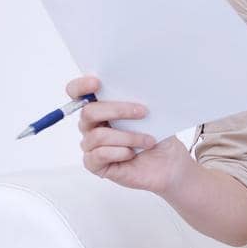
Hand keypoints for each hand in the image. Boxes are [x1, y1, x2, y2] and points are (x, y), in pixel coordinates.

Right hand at [68, 74, 190, 194]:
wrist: (169, 164)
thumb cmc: (159, 136)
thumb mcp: (152, 114)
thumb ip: (136, 99)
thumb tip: (133, 87)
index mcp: (101, 107)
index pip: (77, 92)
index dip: (81, 86)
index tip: (97, 82)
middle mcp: (91, 125)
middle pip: (89, 112)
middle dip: (117, 110)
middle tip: (143, 112)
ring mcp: (91, 145)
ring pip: (98, 135)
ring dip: (128, 137)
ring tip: (148, 141)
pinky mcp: (95, 164)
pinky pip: (99, 155)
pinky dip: (120, 152)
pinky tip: (132, 153)